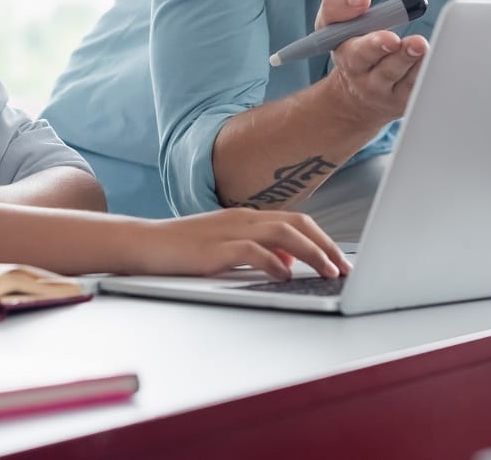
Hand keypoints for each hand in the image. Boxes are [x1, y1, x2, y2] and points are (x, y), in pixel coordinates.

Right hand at [123, 209, 350, 279]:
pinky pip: (253, 251)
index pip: (296, 222)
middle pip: (297, 224)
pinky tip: (286, 275)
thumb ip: (259, 250)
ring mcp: (230, 231)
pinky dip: (274, 262)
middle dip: (326, 246)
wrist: (144, 243)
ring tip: (328, 272)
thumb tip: (290, 262)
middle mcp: (243, 218)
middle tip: (345, 268)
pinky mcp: (215, 249)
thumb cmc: (184, 248)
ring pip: (283, 233)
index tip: (342, 260)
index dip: (323, 240)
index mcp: (248, 216)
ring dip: (311, 253)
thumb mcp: (227, 247)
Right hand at [313, 0, 425, 128]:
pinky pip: (422, 88)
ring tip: (427, 49)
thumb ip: (338, 6)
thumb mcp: (330, 26)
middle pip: (388, 70)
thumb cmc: (350, 49)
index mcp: (349, 60)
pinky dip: (431, 74)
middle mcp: (368, 82)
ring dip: (421, 64)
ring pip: (409, 80)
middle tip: (418, 44)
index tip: (391, 38)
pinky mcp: (408, 102)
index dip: (375, 45)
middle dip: (403, 56)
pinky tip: (436, 61)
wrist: (356, 95)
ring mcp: (390, 95)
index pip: (359, 53)